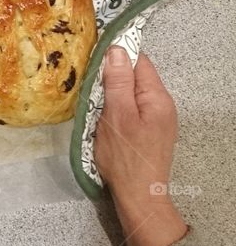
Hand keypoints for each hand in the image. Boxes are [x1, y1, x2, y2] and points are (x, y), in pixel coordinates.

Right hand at [95, 46, 186, 245]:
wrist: (137, 195)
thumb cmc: (125, 157)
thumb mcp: (117, 116)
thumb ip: (118, 83)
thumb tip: (116, 50)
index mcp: (157, 97)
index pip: (139, 61)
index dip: (116, 53)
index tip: (91, 52)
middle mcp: (160, 104)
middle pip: (134, 75)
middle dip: (110, 72)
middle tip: (83, 74)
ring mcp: (154, 118)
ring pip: (129, 91)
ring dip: (109, 89)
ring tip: (87, 91)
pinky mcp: (145, 129)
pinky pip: (128, 106)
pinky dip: (113, 104)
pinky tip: (98, 110)